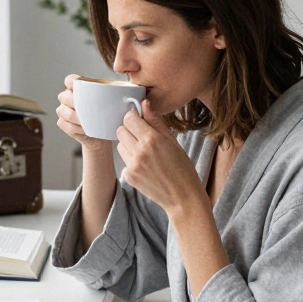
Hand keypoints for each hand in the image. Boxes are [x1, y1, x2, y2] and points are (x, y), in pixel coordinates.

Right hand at [56, 74, 113, 151]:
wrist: (102, 135)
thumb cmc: (108, 116)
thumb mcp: (113, 104)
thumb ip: (118, 95)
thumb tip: (133, 90)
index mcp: (78, 89)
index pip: (69, 80)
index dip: (71, 81)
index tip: (78, 85)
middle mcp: (67, 98)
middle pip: (64, 96)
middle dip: (74, 102)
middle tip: (87, 108)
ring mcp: (63, 111)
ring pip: (63, 111)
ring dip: (75, 117)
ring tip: (87, 122)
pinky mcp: (63, 123)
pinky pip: (64, 124)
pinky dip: (75, 128)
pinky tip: (84, 130)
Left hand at [115, 100, 205, 216]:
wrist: (182, 197)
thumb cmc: (183, 168)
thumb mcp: (173, 141)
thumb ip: (156, 122)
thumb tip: (145, 104)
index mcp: (152, 140)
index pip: (129, 118)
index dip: (134, 117)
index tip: (140, 121)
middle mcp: (139, 152)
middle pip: (120, 130)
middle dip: (129, 130)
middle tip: (142, 136)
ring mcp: (132, 165)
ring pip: (120, 145)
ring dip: (128, 144)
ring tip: (145, 152)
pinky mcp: (128, 176)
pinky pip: (123, 160)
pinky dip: (131, 159)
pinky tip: (145, 165)